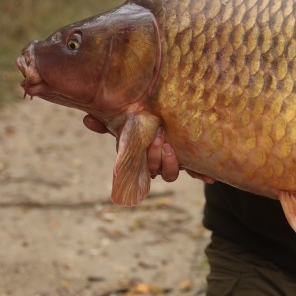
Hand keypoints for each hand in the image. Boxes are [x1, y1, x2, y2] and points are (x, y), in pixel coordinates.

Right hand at [81, 116, 214, 183]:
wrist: (176, 118)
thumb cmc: (146, 120)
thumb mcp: (129, 119)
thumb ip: (109, 122)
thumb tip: (86, 120)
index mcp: (142, 155)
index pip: (140, 166)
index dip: (146, 159)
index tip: (151, 141)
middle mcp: (156, 162)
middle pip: (156, 171)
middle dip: (156, 157)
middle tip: (159, 138)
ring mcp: (174, 162)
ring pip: (171, 174)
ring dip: (172, 163)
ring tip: (171, 146)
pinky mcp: (192, 160)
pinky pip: (196, 171)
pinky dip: (201, 175)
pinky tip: (209, 178)